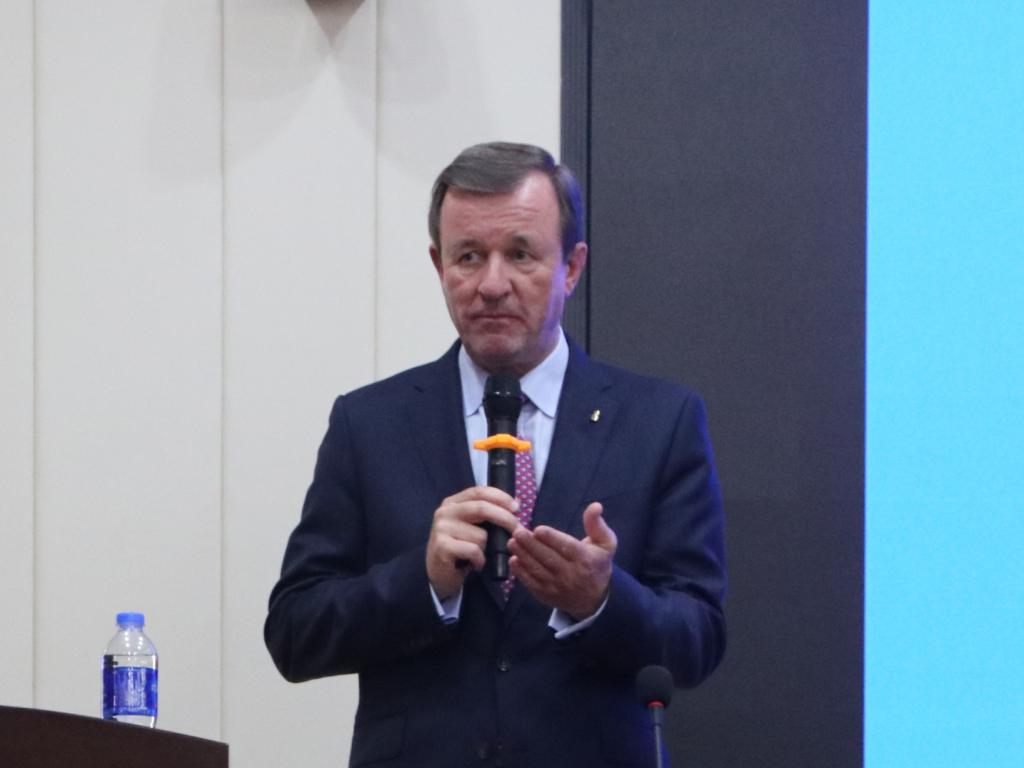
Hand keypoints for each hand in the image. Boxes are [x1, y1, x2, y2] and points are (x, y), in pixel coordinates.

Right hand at [426, 486, 520, 599]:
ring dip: (488, 549)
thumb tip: (517, 501)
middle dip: (505, 518)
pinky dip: (480, 560)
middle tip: (517, 529)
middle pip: (481, 508)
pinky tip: (476, 565)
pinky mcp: (442, 546)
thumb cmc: (461, 549)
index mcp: (453, 502)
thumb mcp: (473, 527)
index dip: (500, 497)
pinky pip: (474, 551)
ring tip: (481, 556)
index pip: (479, 492)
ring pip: (481, 535)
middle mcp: (445, 512)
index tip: (516, 507)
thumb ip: (489, 513)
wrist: (439, 574)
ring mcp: (441, 528)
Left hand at [508, 502, 616, 618]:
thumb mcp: (605, 543)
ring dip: (523, 556)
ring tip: (512, 542)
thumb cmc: (598, 564)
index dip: (552, 538)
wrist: (594, 599)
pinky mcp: (546, 595)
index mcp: (585, 559)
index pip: (567, 547)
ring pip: (537, 570)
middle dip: (531, 545)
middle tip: (517, 532)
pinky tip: (513, 560)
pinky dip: (521, 573)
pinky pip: (531, 583)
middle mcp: (571, 574)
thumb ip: (596, 524)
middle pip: (548, 558)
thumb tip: (595, 505)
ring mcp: (557, 586)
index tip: (538, 529)